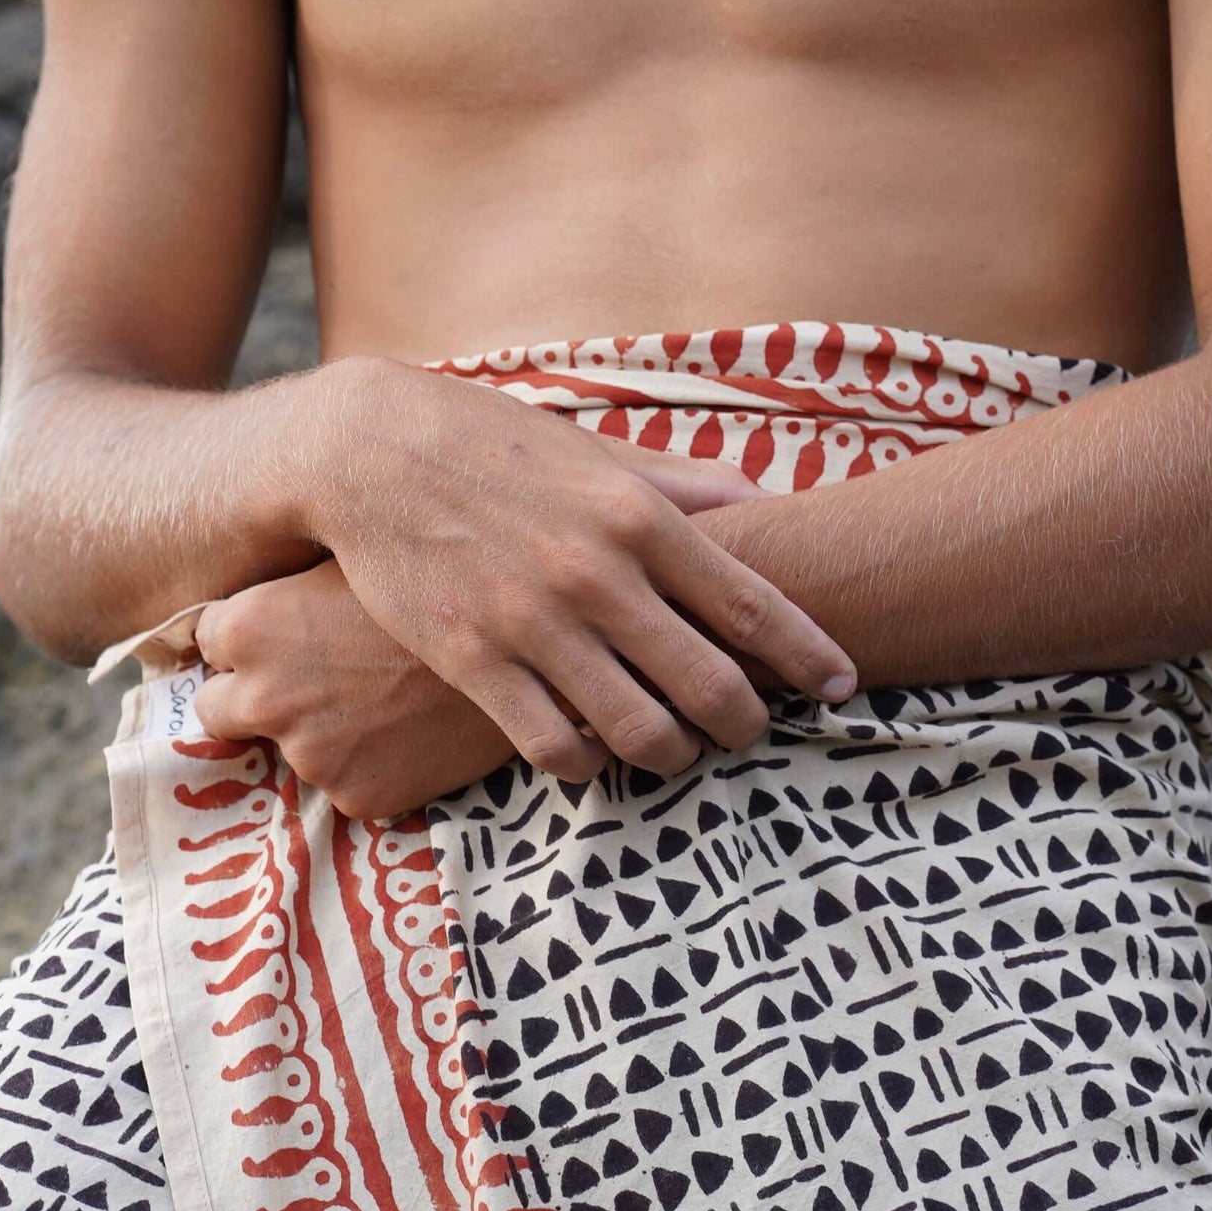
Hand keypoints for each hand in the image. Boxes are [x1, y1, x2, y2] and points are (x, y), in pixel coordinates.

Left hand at [191, 558, 518, 819]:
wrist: (532, 646)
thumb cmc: (443, 580)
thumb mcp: (356, 554)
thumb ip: (296, 576)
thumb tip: (261, 564)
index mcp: (249, 627)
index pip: (206, 640)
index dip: (249, 637)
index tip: (285, 633)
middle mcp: (264, 697)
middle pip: (218, 711)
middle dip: (255, 699)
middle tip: (317, 678)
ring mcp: (310, 756)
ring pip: (292, 750)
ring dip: (324, 732)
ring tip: (386, 697)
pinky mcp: (358, 797)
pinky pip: (349, 784)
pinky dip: (373, 766)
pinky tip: (412, 731)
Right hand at [292, 357, 857, 782]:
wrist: (368, 451)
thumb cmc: (495, 446)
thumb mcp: (595, 451)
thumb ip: (683, 487)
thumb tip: (767, 499)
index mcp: (639, 516)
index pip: (754, 605)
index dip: (811, 657)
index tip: (844, 684)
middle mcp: (597, 574)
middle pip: (710, 684)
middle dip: (747, 723)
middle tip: (750, 731)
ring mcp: (533, 624)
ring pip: (639, 731)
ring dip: (672, 755)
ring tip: (674, 751)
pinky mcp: (473, 662)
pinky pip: (555, 747)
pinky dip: (588, 764)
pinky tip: (591, 753)